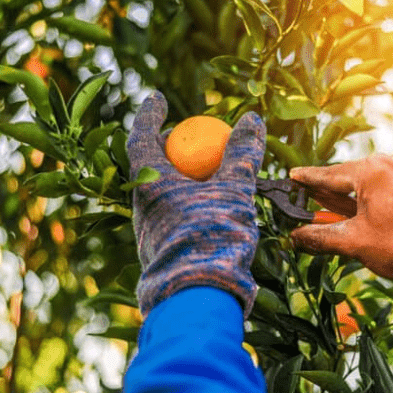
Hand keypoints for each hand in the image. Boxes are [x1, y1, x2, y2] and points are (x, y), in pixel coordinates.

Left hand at [126, 92, 265, 318]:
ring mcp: (149, 229)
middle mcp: (141, 205)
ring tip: (207, 174)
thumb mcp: (233, 189)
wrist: (198, 295)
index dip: (150, 114)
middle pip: (150, 164)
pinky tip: (212, 209)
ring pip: (161, 191)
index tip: (158, 97)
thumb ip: (242, 155)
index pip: (142, 136)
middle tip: (187, 138)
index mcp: (149, 183)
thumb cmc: (212, 235)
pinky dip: (189, 201)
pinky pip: (172, 213)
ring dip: (181, 177)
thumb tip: (251, 119)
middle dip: (167, 148)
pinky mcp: (162, 249)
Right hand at [289, 154, 392, 310]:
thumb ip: (319, 236)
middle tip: (309, 205)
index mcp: (372, 170)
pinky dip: (369, 197)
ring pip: (365, 181)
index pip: (329, 175)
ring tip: (337, 217)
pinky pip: (383, 184)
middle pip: (347, 177)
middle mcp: (390, 161)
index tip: (291, 177)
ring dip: (350, 199)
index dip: (307, 180)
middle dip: (329, 195)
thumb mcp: (354, 242)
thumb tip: (294, 237)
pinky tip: (362, 215)